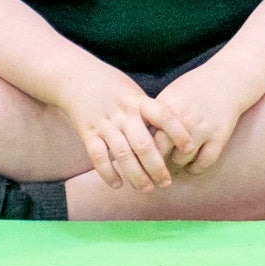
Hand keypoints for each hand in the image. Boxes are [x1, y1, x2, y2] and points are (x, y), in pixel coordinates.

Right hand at [57, 63, 170, 189]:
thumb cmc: (113, 86)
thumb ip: (150, 112)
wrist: (74, 77)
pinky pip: (97, 156)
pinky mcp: (87, 132)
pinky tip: (118, 185)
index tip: (190, 148)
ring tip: (148, 189)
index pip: (164, 116)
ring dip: (136, 175)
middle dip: (157, 167)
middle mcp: (123, 114)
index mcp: (139, 101)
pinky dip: (107, 173)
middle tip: (167, 183)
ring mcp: (104, 124)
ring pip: (122, 155)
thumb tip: (172, 135)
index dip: (179, 133)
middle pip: (144, 144)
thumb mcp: (135, 93)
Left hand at [143, 64, 249, 173]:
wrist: (228, 80)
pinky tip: (191, 167)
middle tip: (150, 173)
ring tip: (173, 164)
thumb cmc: (193, 88)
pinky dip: (196, 168)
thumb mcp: (168, 96)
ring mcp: (202, 129)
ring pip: (181, 159)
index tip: (134, 162)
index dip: (136, 153)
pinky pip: (204, 162)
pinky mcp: (220, 136)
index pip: (143, 138)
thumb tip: (130, 140)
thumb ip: (151, 117)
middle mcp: (182, 120)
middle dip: (153, 166)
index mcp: (165, 109)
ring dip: (175, 164)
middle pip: (159, 152)